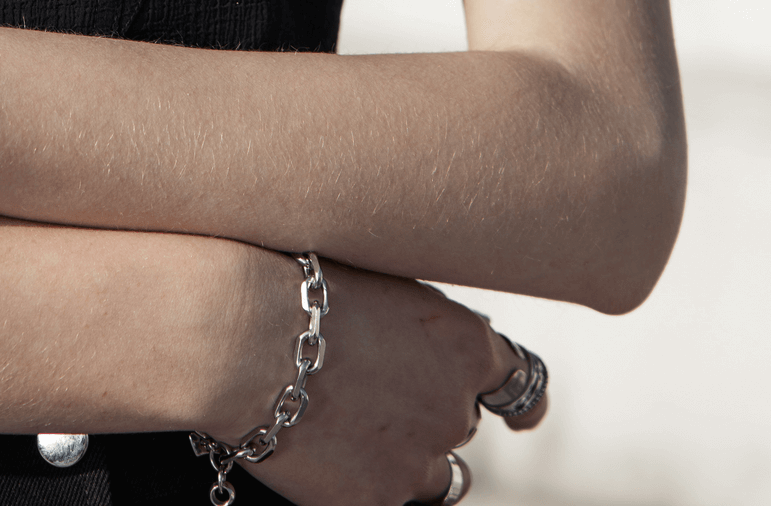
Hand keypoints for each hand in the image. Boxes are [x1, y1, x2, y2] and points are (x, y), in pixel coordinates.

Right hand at [201, 255, 546, 505]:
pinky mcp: (373, 498)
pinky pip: (384, 496)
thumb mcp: (385, 285)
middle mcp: (454, 407)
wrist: (248, 339)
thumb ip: (421, 325)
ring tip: (356, 428)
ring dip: (406, 456)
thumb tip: (423, 341)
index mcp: (467, 345)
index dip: (519, 402)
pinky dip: (362, 479)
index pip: (519, 382)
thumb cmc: (305, 292)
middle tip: (375, 391)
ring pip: (433, 475)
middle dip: (428, 411)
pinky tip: (326, 450)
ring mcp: (416, 460)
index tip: (521, 416)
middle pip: (459, 423)